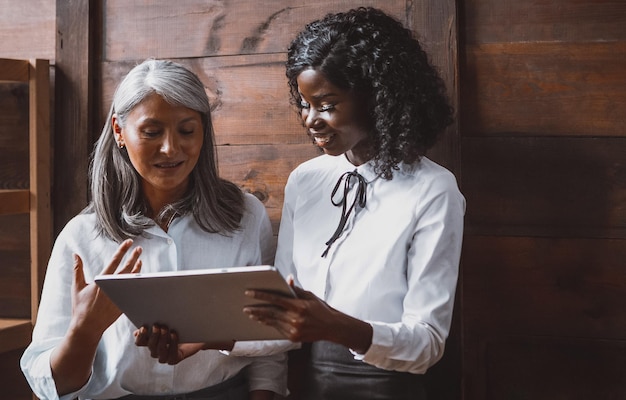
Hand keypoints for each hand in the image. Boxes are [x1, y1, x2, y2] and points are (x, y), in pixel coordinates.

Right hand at [70, 239, 141, 334]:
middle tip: (139, 248)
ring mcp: (120, 296)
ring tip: (139, 260)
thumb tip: (75, 255)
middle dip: (134, 257)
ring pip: (132, 279)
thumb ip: (77, 270)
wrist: (87, 327)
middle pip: (127, 268)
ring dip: (137, 268)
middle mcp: (113, 288)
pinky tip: (138, 276)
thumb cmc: (80, 307)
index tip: (128, 242)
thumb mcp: (76, 287)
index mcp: (101, 282)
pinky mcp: (124, 303)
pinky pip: (133, 290)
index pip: (114, 261)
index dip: (122, 250)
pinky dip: (136, 281)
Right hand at [134, 324, 234, 364]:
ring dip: (162, 339)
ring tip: (167, 329)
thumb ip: (156, 320)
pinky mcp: (174, 359)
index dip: (140, 336)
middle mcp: (156, 350)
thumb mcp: (168, 321)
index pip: (139, 342)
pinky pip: (171, 355)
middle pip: (149, 345)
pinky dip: (172, 344)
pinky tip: (175, 335)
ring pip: (158, 351)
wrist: (198, 332)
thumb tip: (143, 320)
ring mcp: (164, 356)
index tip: (144, 326)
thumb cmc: (180, 325)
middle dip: (153, 335)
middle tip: (158, 325)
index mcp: (151, 341)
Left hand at [244, 283, 372, 352]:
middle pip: (271, 312)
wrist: (331, 327)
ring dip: (260, 318)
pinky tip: (262, 320)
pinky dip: (269, 324)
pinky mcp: (293, 337)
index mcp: (299, 305)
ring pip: (272, 322)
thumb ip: (296, 289)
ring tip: (250, 314)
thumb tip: (287, 279)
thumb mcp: (309, 296)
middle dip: (256, 309)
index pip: (276, 299)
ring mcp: (294, 329)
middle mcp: (295, 318)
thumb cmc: (320, 309)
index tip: (249, 293)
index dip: (261, 295)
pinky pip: (278, 329)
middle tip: (245, 307)